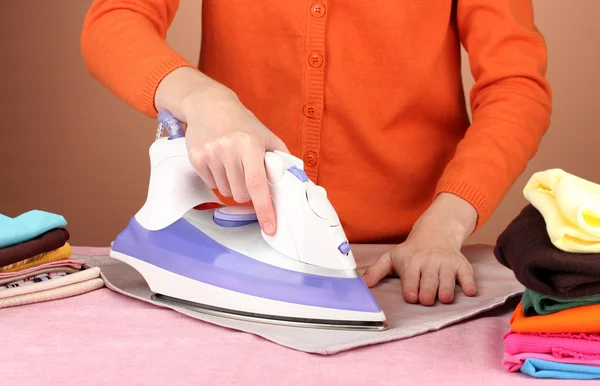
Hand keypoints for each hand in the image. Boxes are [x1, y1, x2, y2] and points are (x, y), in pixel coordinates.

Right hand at [155, 68, 287, 234]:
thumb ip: (281, 157)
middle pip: (241, 194)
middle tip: (246, 173)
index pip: (258, 184)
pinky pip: (211, 184)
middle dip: (247, 192)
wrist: (208, 105)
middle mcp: (229, 149)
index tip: (270, 228)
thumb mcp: (265, 134)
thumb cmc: (241, 123)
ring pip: (226, 192)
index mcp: (250, 144)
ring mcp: (210, 154)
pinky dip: (217, 179)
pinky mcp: (195, 158)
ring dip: (232, 185)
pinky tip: (218, 161)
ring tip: (231, 164)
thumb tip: (296, 179)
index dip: (265, 209)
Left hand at [362, 193, 477, 304]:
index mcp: (411, 263)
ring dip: (445, 293)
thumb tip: (363, 284)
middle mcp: (429, 263)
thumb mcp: (391, 258)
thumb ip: (376, 271)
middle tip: (426, 299)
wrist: (435, 234)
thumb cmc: (411, 252)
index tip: (411, 297)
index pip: (410, 283)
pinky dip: (468, 286)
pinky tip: (467, 292)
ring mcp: (446, 264)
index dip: (411, 293)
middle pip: (429, 285)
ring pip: (447, 284)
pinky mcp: (461, 265)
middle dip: (427, 296)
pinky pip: (467, 277)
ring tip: (442, 297)